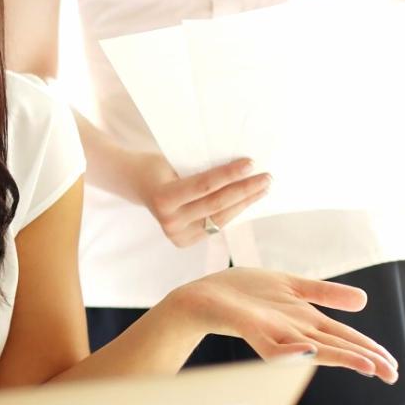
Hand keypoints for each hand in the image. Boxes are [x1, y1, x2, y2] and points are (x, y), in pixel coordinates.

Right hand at [130, 153, 270, 246]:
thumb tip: (240, 169)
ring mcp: (177, 235)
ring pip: (220, 219)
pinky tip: (248, 201)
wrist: (137, 184)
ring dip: (245, 203)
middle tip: (267, 177)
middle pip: (216, 205)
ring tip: (263, 188)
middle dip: (245, 190)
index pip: (204, 186)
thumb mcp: (173, 162)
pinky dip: (233, 213)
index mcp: (163, 199)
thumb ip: (200, 171)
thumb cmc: (158, 167)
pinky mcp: (184, 242)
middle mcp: (169, 221)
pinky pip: (215, 226)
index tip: (251, 163)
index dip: (229, 175)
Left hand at [164, 269, 398, 382]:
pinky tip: (307, 351)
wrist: (203, 296)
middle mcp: (294, 329)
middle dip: (363, 358)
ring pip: (311, 348)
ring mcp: (274, 332)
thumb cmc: (244, 293)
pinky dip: (289, 352)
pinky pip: (271, 346)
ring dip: (337, 356)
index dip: (369, 349)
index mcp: (306, 319)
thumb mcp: (291, 285)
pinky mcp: (251, 329)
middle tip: (392, 375)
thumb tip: (364, 301)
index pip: (344, 336)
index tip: (393, 366)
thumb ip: (324, 293)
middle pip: (335, 345)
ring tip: (364, 366)